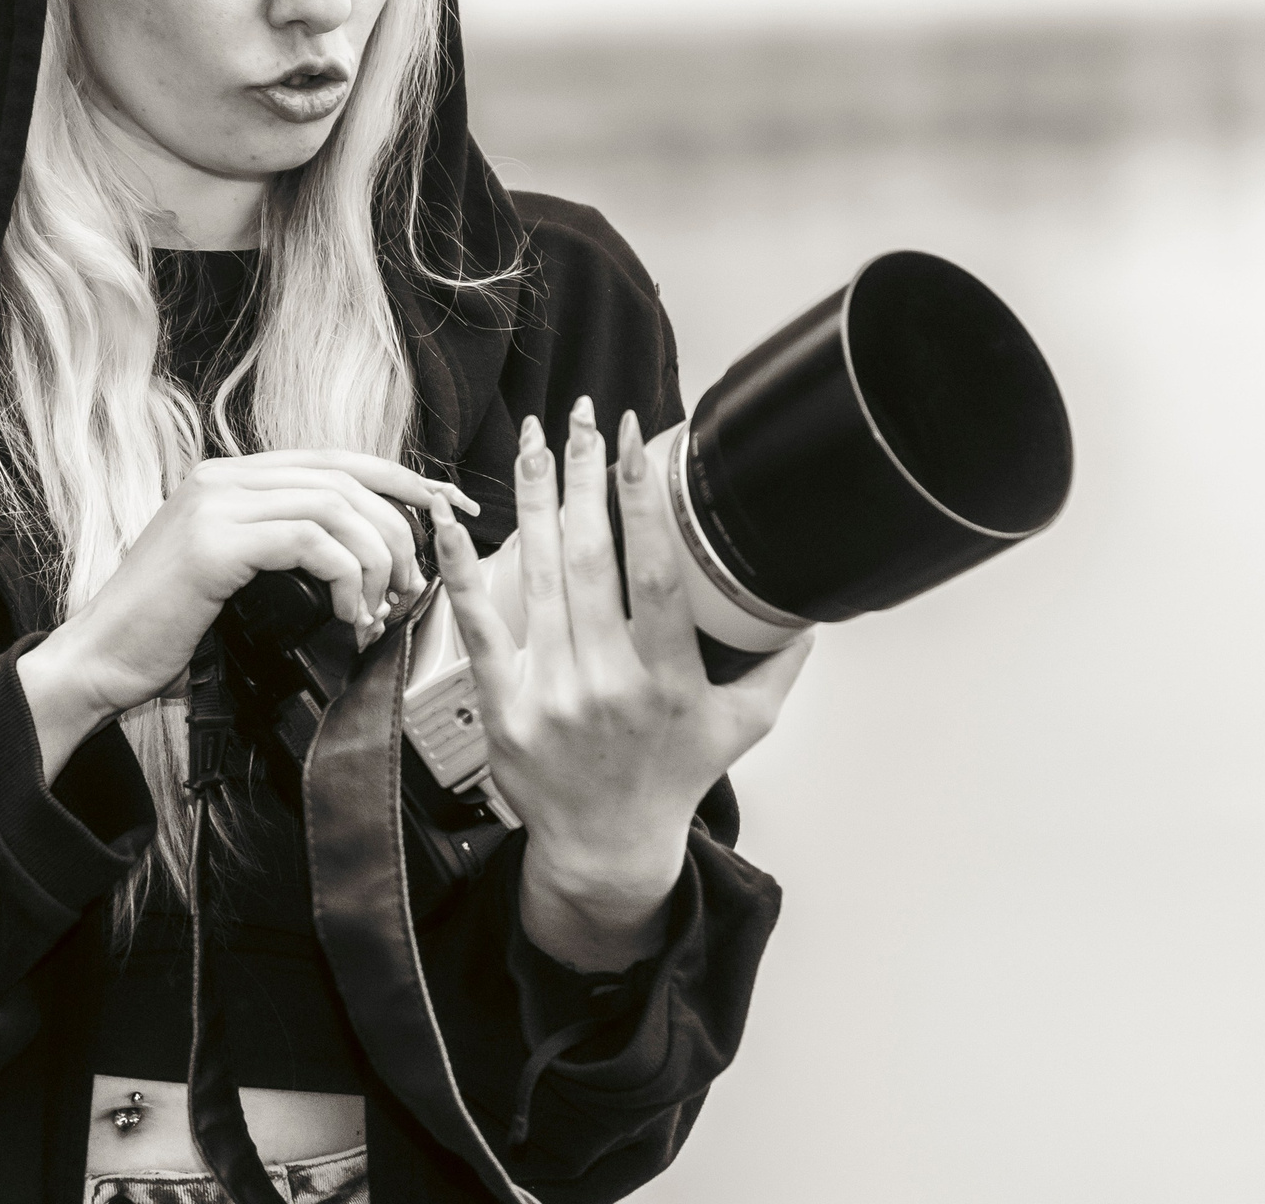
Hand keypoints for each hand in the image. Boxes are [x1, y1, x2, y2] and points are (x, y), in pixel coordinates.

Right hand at [18, 450, 479, 774]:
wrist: (98, 663)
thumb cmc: (165, 631)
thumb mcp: (232, 575)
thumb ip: (281, 546)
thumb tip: (360, 552)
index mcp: (231, 477)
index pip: (337, 459)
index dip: (402, 479)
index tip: (448, 508)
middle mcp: (223, 477)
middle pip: (347, 476)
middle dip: (400, 527)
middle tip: (414, 583)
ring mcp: (215, 504)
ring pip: (336, 505)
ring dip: (376, 559)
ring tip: (378, 609)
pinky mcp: (215, 542)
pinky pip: (311, 541)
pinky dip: (347, 578)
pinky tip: (349, 616)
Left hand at [429, 397, 811, 968]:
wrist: (607, 848)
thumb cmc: (675, 777)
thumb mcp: (745, 725)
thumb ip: (779, 662)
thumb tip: (811, 603)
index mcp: (671, 679)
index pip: (654, 571)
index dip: (642, 499)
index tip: (633, 440)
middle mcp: (610, 683)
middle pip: (590, 558)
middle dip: (582, 477)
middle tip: (580, 417)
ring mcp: (553, 694)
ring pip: (539, 576)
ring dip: (534, 499)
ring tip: (537, 441)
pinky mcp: (504, 707)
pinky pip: (480, 627)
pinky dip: (463, 570)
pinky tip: (454, 520)